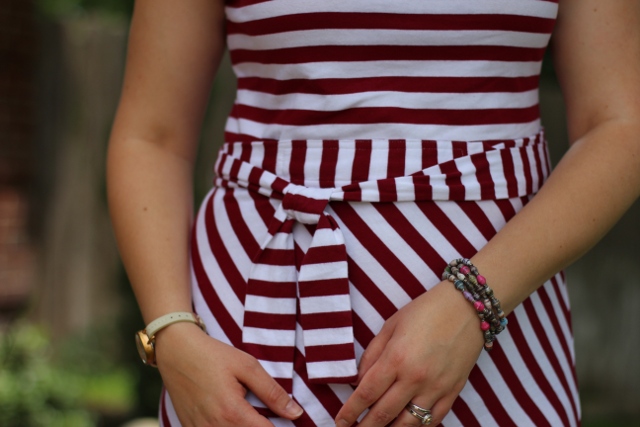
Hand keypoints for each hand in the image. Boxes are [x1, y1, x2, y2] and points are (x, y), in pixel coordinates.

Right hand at [154, 322, 303, 425]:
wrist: (176, 351)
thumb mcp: (247, 366)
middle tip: (265, 414)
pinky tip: (232, 417)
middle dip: (262, 426)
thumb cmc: (213, 355)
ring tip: (248, 412)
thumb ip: (273, 392)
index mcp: (232, 413)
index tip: (287, 422)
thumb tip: (296, 414)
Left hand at [335, 281, 483, 425]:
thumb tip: (359, 381)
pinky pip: (433, 420)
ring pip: (408, 424)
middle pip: (384, 414)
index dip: (350, 411)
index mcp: (396, 358)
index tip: (340, 421)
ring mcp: (436, 388)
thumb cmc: (425, 312)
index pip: (366, 393)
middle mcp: (414, 378)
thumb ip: (372, 355)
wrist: (467, 308)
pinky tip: (406, 426)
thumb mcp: (391, 326)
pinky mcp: (452, 392)